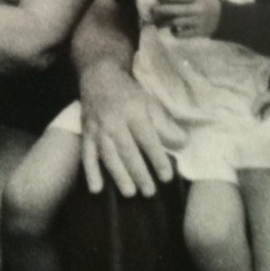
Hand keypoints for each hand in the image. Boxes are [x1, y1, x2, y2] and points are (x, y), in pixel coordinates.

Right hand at [78, 60, 183, 197]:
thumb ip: (165, 124)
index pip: (148, 139)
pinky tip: (96, 189)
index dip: (157, 158)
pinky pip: (87, 154)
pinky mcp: (86, 133)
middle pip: (128, 151)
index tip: (167, 177)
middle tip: (150, 192)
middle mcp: (115, 121)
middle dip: (139, 173)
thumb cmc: (129, 92)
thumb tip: (183, 143)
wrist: (99, 77)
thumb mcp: (150, 102)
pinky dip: (90, 172)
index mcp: (134, 112)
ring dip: (118, 175)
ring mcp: (98, 128)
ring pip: (108, 155)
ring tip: (130, 193)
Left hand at [151, 0, 220, 38]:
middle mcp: (197, 9)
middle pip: (175, 10)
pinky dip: (174, 32)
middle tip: (152, 9)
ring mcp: (197, 22)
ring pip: (176, 23)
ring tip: (156, 22)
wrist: (223, 17)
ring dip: (164, 22)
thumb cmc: (205, 2)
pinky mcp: (197, 32)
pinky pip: (182, 34)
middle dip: (161, 10)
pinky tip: (172, 28)